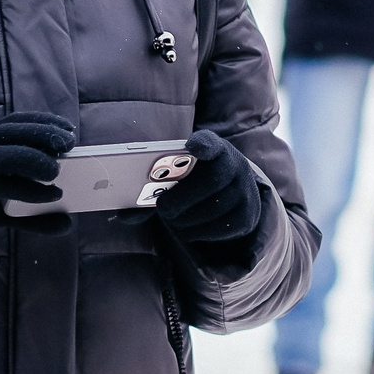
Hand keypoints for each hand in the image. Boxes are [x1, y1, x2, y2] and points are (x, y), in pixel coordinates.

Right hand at [0, 113, 78, 260]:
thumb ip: (29, 216)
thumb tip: (67, 223)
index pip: (12, 122)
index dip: (41, 121)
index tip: (67, 127)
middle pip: (13, 130)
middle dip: (44, 133)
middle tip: (68, 143)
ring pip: (8, 152)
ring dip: (37, 158)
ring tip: (56, 172)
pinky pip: (2, 183)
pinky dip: (30, 190)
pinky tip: (48, 197)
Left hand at [153, 129, 267, 245]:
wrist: (233, 194)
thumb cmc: (197, 180)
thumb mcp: (184, 172)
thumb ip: (159, 183)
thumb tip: (126, 210)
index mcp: (216, 148)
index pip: (212, 142)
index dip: (203, 144)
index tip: (192, 147)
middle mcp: (236, 165)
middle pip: (212, 180)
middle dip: (183, 198)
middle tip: (162, 208)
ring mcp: (245, 191)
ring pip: (214, 209)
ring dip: (186, 218)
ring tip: (172, 219)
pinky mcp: (247, 216)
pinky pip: (220, 229)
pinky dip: (198, 231)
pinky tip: (187, 228)